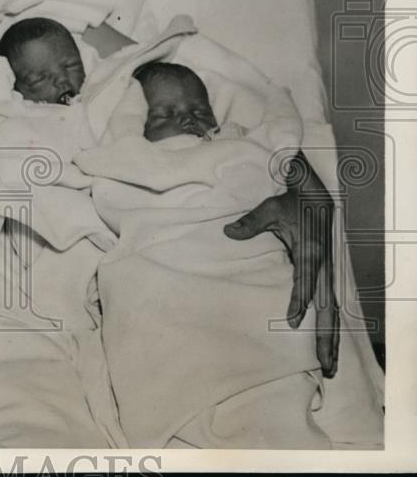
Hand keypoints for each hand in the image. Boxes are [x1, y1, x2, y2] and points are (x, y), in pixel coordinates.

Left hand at [224, 179, 338, 377]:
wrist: (317, 194)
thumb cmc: (292, 202)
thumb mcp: (271, 207)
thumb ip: (250, 222)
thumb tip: (228, 232)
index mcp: (311, 251)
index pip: (304, 281)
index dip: (299, 300)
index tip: (292, 321)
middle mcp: (323, 266)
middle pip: (327, 307)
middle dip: (326, 336)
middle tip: (324, 365)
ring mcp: (327, 273)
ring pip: (332, 312)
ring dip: (331, 339)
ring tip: (329, 367)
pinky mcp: (326, 276)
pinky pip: (330, 306)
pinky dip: (330, 328)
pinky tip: (328, 347)